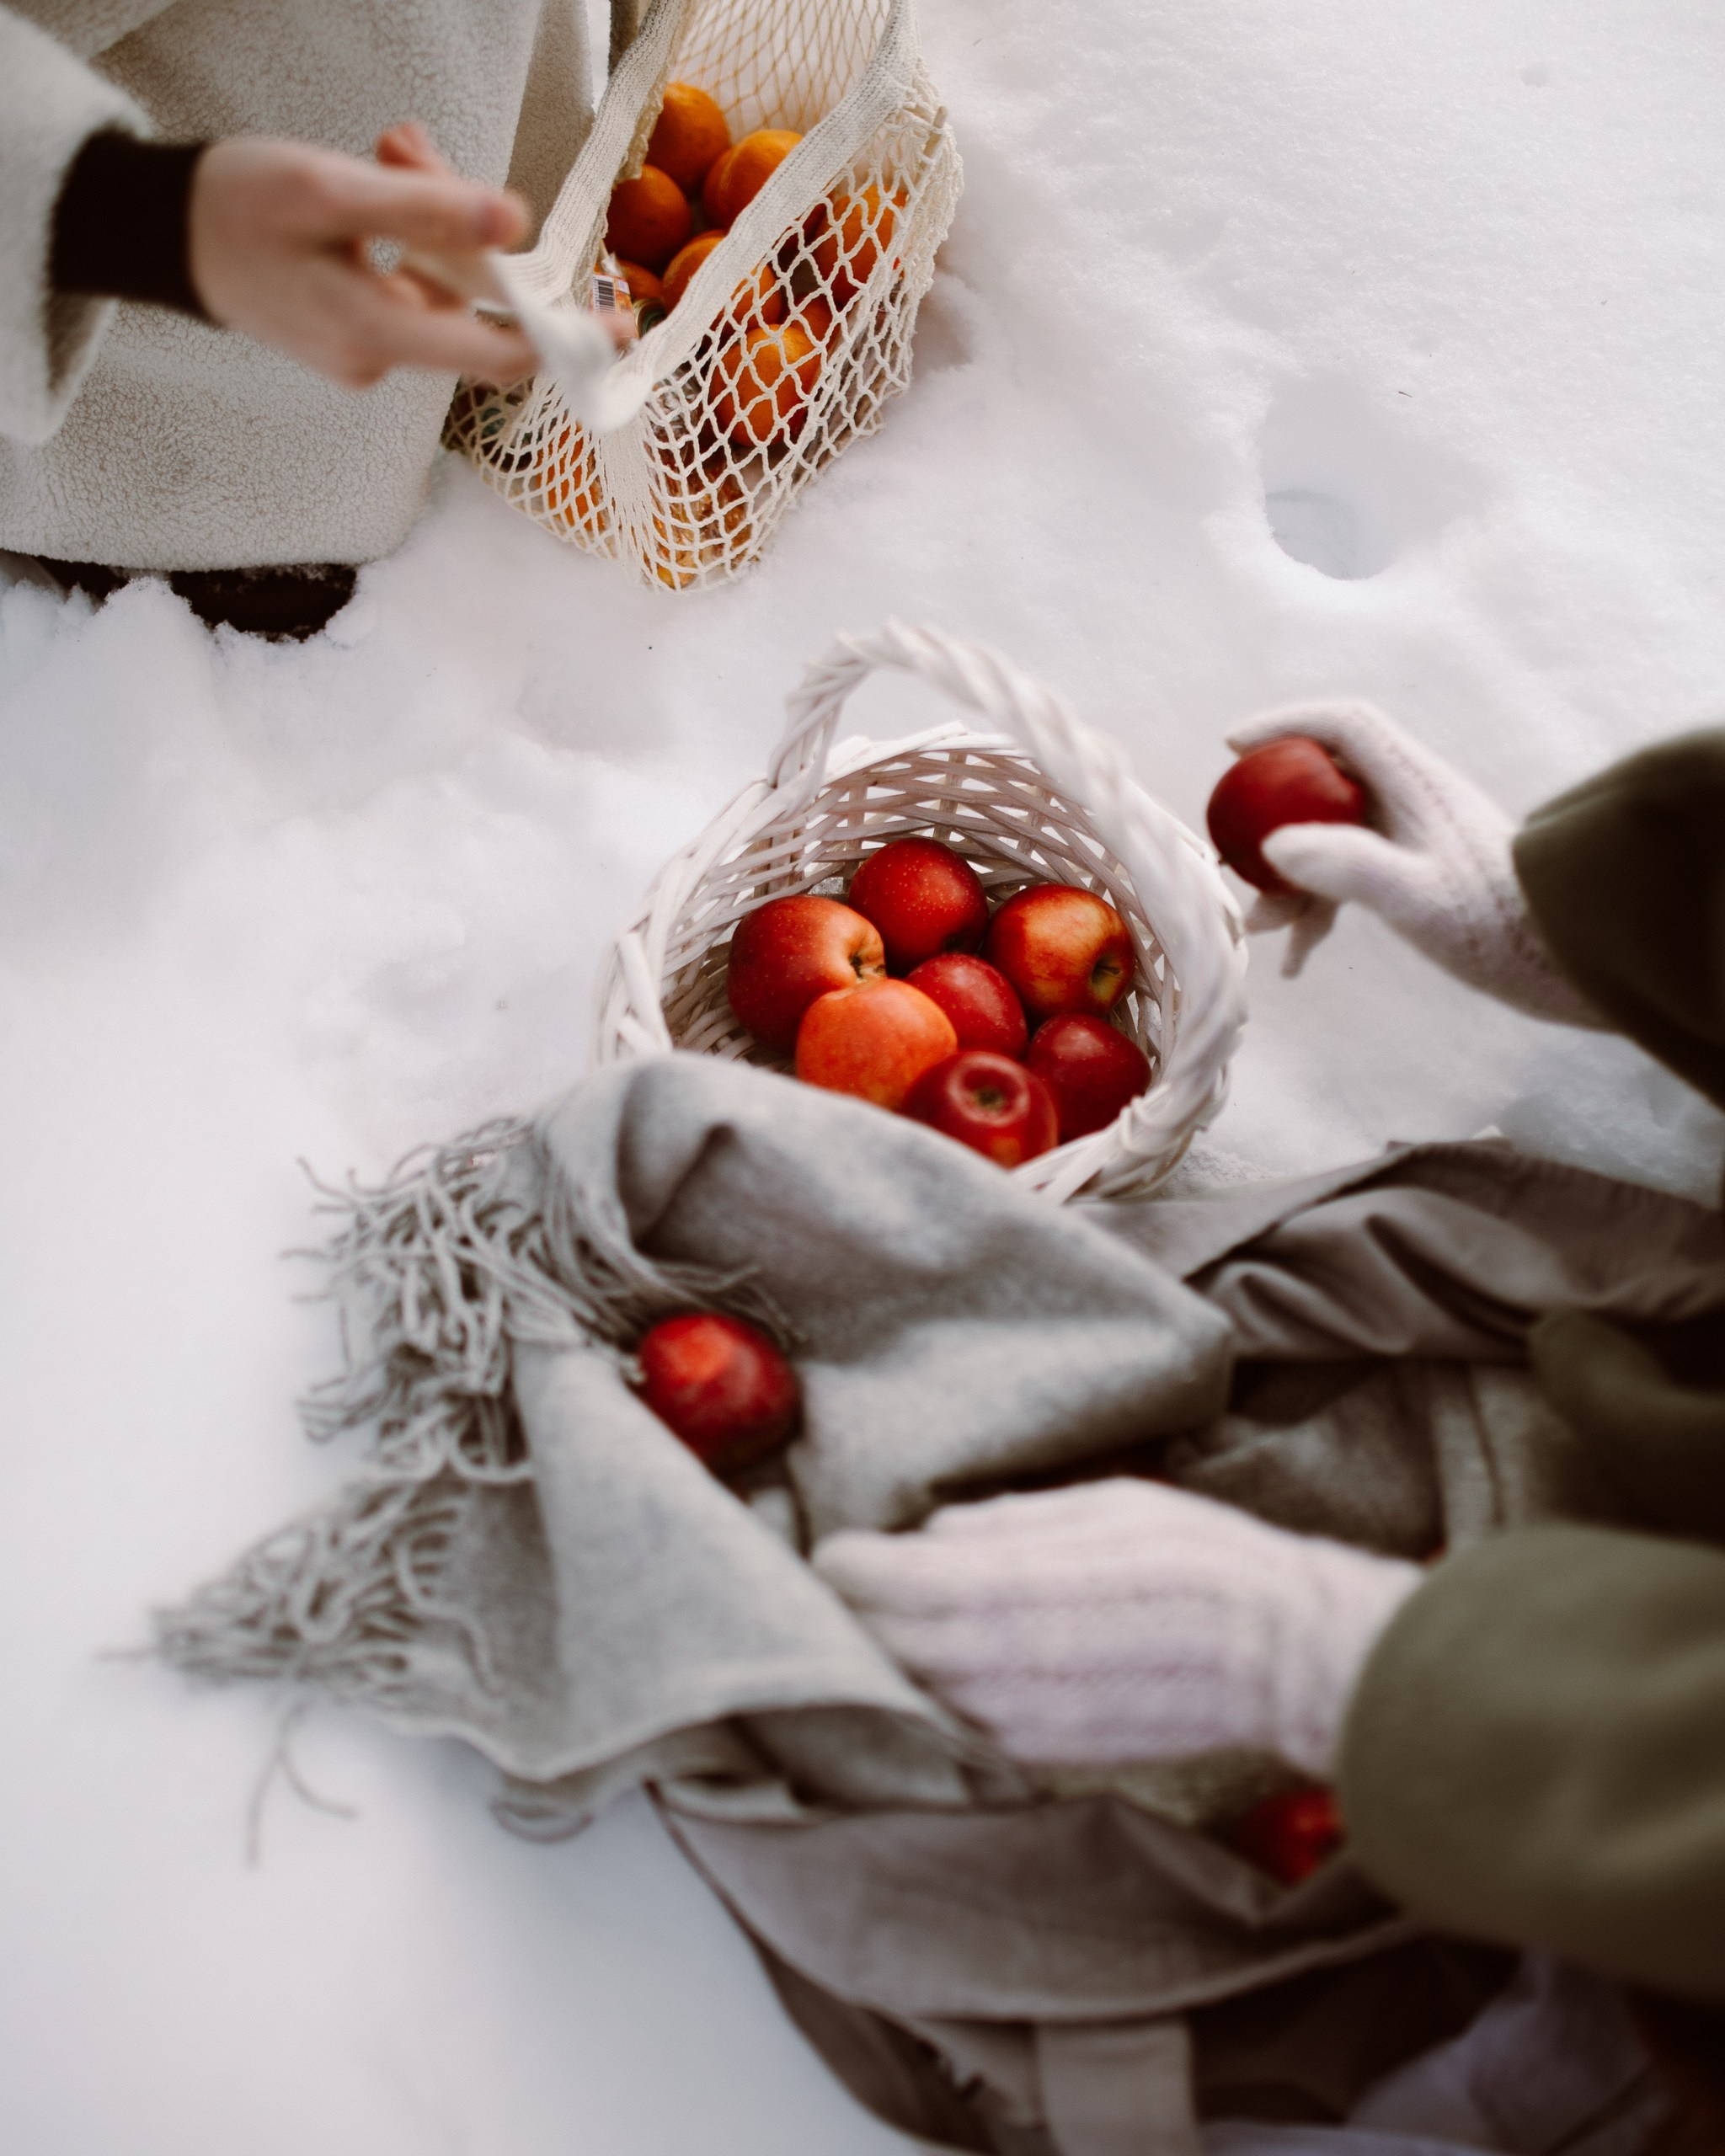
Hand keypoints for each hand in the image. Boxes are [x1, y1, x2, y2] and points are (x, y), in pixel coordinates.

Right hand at [187, 124, 536, 389]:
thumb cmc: (237, 206)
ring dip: (435, 215)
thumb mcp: (331, 193)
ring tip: (388, 149)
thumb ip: (427, 210)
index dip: (560, 340)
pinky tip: (382, 176)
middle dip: (469, 228)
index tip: (617, 325)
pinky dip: (411, 232)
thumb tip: (515, 221)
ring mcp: (370, 350)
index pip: (496, 356)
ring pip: (443, 285)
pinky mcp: (360, 330)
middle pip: (471, 304)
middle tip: (412, 149)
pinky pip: (413, 282)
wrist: (164, 235)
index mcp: (377, 335)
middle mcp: (381, 359)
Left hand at [814, 1479, 1419, 1776]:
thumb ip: (1008, 1522)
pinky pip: (963, 1727)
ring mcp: (1024, 1720)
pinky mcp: (1047, 1755)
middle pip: (891, 1644)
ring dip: (888, 1661)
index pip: (893, 1582)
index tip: (832, 1552)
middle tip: (841, 1588)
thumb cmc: (1203, 1558)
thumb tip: (934, 1535)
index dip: (851, 1566)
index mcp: (1016, 1586)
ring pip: (920, 1692)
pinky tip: (937, 1672)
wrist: (1285, 1656)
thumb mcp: (1106, 1502)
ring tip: (878, 1626)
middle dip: (856, 1615)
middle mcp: (1007, 1663)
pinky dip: (936, 1698)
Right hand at [1227, 701, 1602, 1024]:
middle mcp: (1415, 800)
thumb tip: (1277, 846)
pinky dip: (1319, 912)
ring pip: (1332, 838)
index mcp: (1418, 783)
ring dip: (1291, 880)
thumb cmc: (1499, 927)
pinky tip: (1298, 963)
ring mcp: (1415, 838)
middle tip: (1236, 856)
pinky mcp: (1419, 877)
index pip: (1346, 726)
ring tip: (1266, 929)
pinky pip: (1352, 878)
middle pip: (1327, 784)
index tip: (1233, 746)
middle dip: (1273, 820)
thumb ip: (1349, 867)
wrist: (1564, 960)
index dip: (1286, 724)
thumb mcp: (1419, 900)